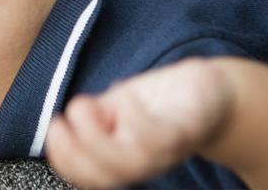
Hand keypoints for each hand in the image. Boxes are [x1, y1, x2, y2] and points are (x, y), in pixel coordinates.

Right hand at [45, 58, 233, 188]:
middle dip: (76, 150)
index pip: (86, 175)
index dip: (63, 157)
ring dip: (99, 134)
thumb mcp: (115, 108)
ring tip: (93, 105)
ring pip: (130, 159)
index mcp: (121, 160)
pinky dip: (132, 114)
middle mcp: (143, 163)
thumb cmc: (160, 105)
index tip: (56, 126)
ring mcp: (166, 150)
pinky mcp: (185, 131)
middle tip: (67, 119)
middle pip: (105, 175)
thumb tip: (70, 118)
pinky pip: (157, 135)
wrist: (211, 93)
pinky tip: (125, 94)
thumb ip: (92, 116)